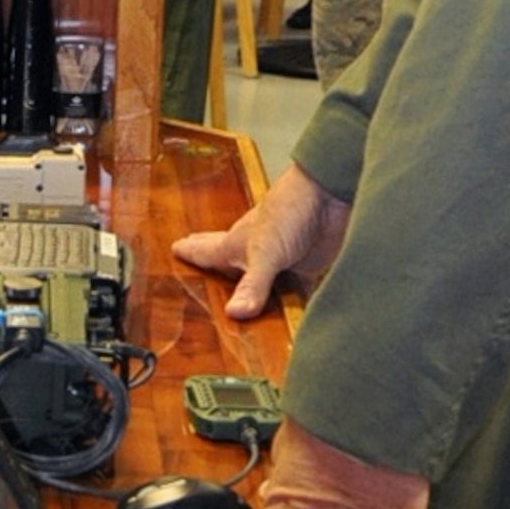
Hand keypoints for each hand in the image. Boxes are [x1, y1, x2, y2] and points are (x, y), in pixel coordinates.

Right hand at [173, 163, 349, 317]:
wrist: (335, 195)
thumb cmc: (292, 208)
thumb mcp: (266, 250)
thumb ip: (253, 284)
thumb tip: (234, 313)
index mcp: (238, 243)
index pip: (207, 251)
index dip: (191, 252)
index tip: (174, 248)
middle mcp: (256, 252)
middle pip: (230, 261)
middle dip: (213, 263)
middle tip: (197, 258)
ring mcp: (282, 260)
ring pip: (260, 280)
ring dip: (250, 288)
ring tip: (235, 292)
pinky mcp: (308, 269)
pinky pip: (293, 292)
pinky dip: (287, 301)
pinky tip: (287, 308)